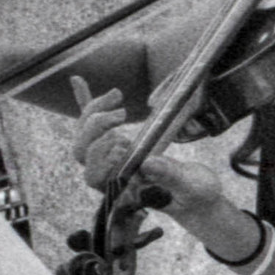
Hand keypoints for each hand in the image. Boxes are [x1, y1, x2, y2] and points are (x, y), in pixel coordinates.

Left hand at [70, 76, 223, 223]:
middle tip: (122, 114)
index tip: (120, 142)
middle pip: (84, 152)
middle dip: (96, 128)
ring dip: (93, 112)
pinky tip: (77, 80)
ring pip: (85, 136)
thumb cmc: (195, 194)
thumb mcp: (191, 186)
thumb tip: (149, 163)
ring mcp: (113, 157)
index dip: (99, 156)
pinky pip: (94, 122)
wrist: (197, 194)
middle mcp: (111, 173)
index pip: (94, 173)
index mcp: (122, 189)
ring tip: (117, 95)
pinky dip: (86, 101)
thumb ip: (171, 176)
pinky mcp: (120, 142)